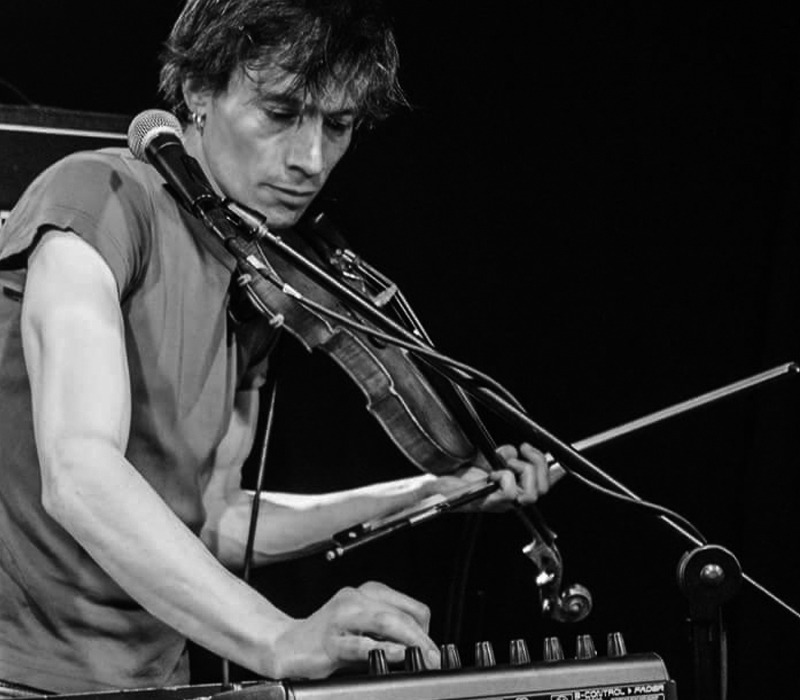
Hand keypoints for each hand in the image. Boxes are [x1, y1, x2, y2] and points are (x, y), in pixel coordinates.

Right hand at [270, 581, 439, 678]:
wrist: (286, 644)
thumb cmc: (327, 636)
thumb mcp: (364, 628)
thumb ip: (388, 632)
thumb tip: (419, 647)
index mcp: (368, 593)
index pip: (410, 606)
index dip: (426, 629)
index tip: (432, 648)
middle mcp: (356, 599)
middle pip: (400, 614)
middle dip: (423, 638)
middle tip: (435, 657)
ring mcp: (342, 618)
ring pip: (384, 621)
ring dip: (410, 641)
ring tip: (423, 657)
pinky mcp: (330, 640)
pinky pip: (360, 643)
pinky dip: (382, 649)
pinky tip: (395, 655)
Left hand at [426, 442, 550, 511]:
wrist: (441, 485)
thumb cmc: (463, 475)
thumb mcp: (490, 460)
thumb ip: (506, 456)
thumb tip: (517, 449)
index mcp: (515, 489)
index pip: (543, 485)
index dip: (555, 473)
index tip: (560, 460)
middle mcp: (513, 501)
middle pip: (543, 488)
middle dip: (538, 464)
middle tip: (521, 450)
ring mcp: (504, 505)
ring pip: (532, 492)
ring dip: (520, 470)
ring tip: (503, 464)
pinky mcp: (493, 503)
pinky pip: (511, 491)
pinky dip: (505, 477)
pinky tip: (492, 475)